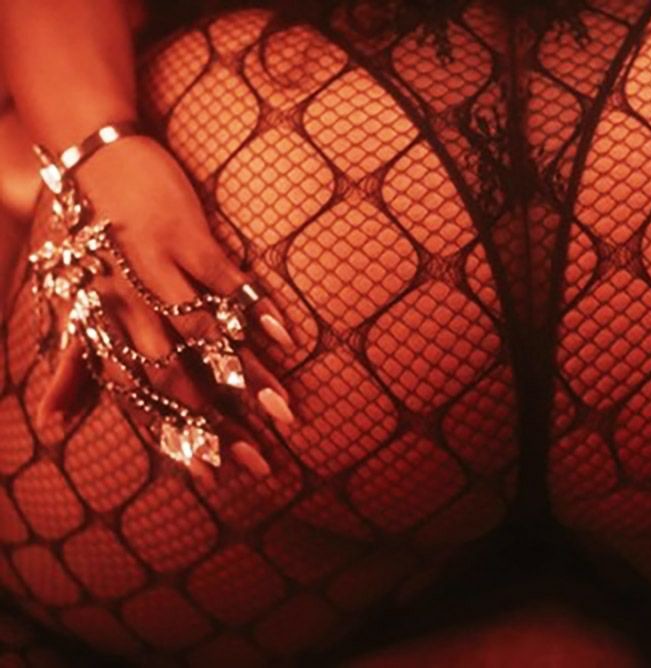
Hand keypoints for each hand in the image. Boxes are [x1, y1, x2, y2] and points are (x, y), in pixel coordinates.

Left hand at [36, 136, 296, 483]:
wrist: (87, 150)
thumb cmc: (79, 230)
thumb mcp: (66, 300)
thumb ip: (70, 365)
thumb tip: (51, 424)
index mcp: (99, 322)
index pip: (141, 396)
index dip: (178, 438)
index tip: (214, 477)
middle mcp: (127, 301)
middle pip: (177, 376)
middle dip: (219, 423)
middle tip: (259, 462)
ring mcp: (159, 266)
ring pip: (206, 334)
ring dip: (248, 376)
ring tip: (283, 413)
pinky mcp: (187, 231)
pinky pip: (226, 278)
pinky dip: (256, 310)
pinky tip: (285, 340)